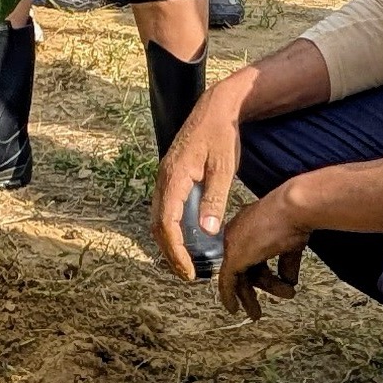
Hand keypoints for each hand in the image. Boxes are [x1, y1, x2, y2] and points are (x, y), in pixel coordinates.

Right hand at [154, 74, 247, 280]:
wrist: (215, 108)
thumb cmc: (222, 135)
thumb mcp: (224, 167)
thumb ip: (215, 197)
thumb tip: (208, 230)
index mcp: (174, 177)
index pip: (167, 223)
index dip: (175, 251)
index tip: (188, 270)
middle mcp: (164, 179)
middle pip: (158, 225)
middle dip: (170, 253)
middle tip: (188, 274)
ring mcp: (165, 178)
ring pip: (159, 218)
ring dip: (170, 242)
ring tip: (188, 262)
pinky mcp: (171, 177)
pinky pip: (166, 208)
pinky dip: (173, 228)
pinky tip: (189, 238)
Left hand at [216, 189, 308, 320]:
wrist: (293, 208)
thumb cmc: (294, 217)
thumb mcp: (291, 244)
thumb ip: (286, 263)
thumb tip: (289, 280)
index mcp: (249, 225)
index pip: (251, 255)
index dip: (260, 273)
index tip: (267, 285)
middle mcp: (237, 234)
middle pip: (246, 267)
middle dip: (258, 287)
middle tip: (260, 306)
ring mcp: (233, 245)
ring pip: (241, 277)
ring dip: (255, 296)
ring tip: (266, 308)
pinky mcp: (234, 257)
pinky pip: (227, 282)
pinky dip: (229, 297)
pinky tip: (233, 309)